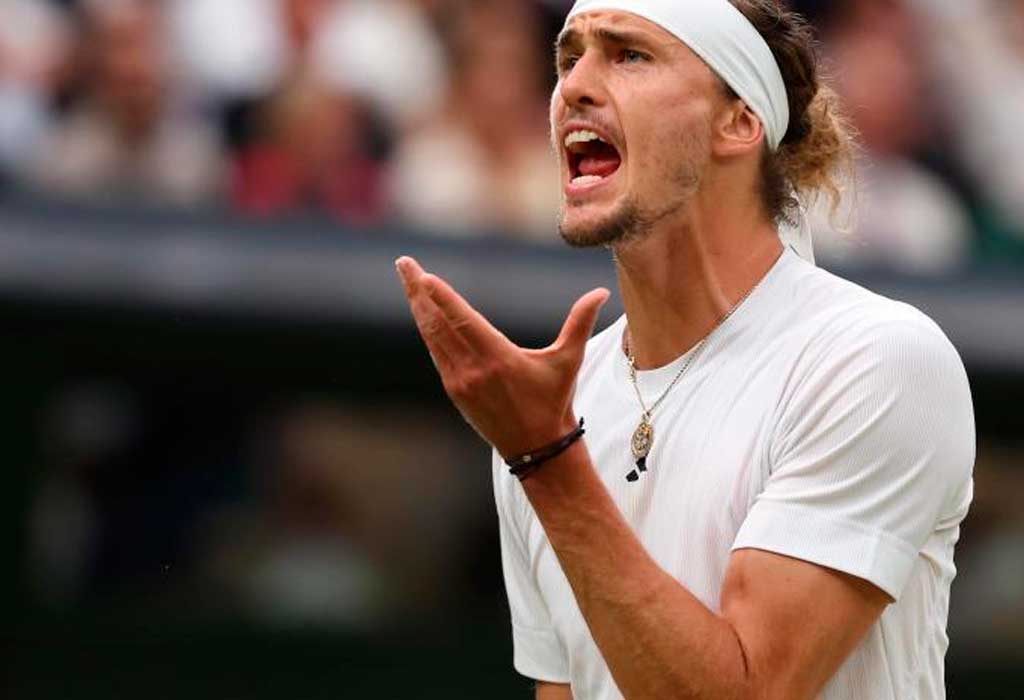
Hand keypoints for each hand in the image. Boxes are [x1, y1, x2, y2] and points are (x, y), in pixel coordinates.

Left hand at [396, 256, 609, 458]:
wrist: (537, 449)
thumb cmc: (554, 402)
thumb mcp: (569, 360)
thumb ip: (580, 323)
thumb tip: (601, 291)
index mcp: (499, 359)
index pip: (464, 322)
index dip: (443, 298)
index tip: (425, 276)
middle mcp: (474, 370)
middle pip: (438, 323)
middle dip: (418, 291)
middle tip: (404, 263)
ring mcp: (460, 381)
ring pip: (431, 337)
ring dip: (418, 307)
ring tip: (408, 280)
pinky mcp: (454, 390)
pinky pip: (436, 353)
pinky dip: (427, 329)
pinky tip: (421, 311)